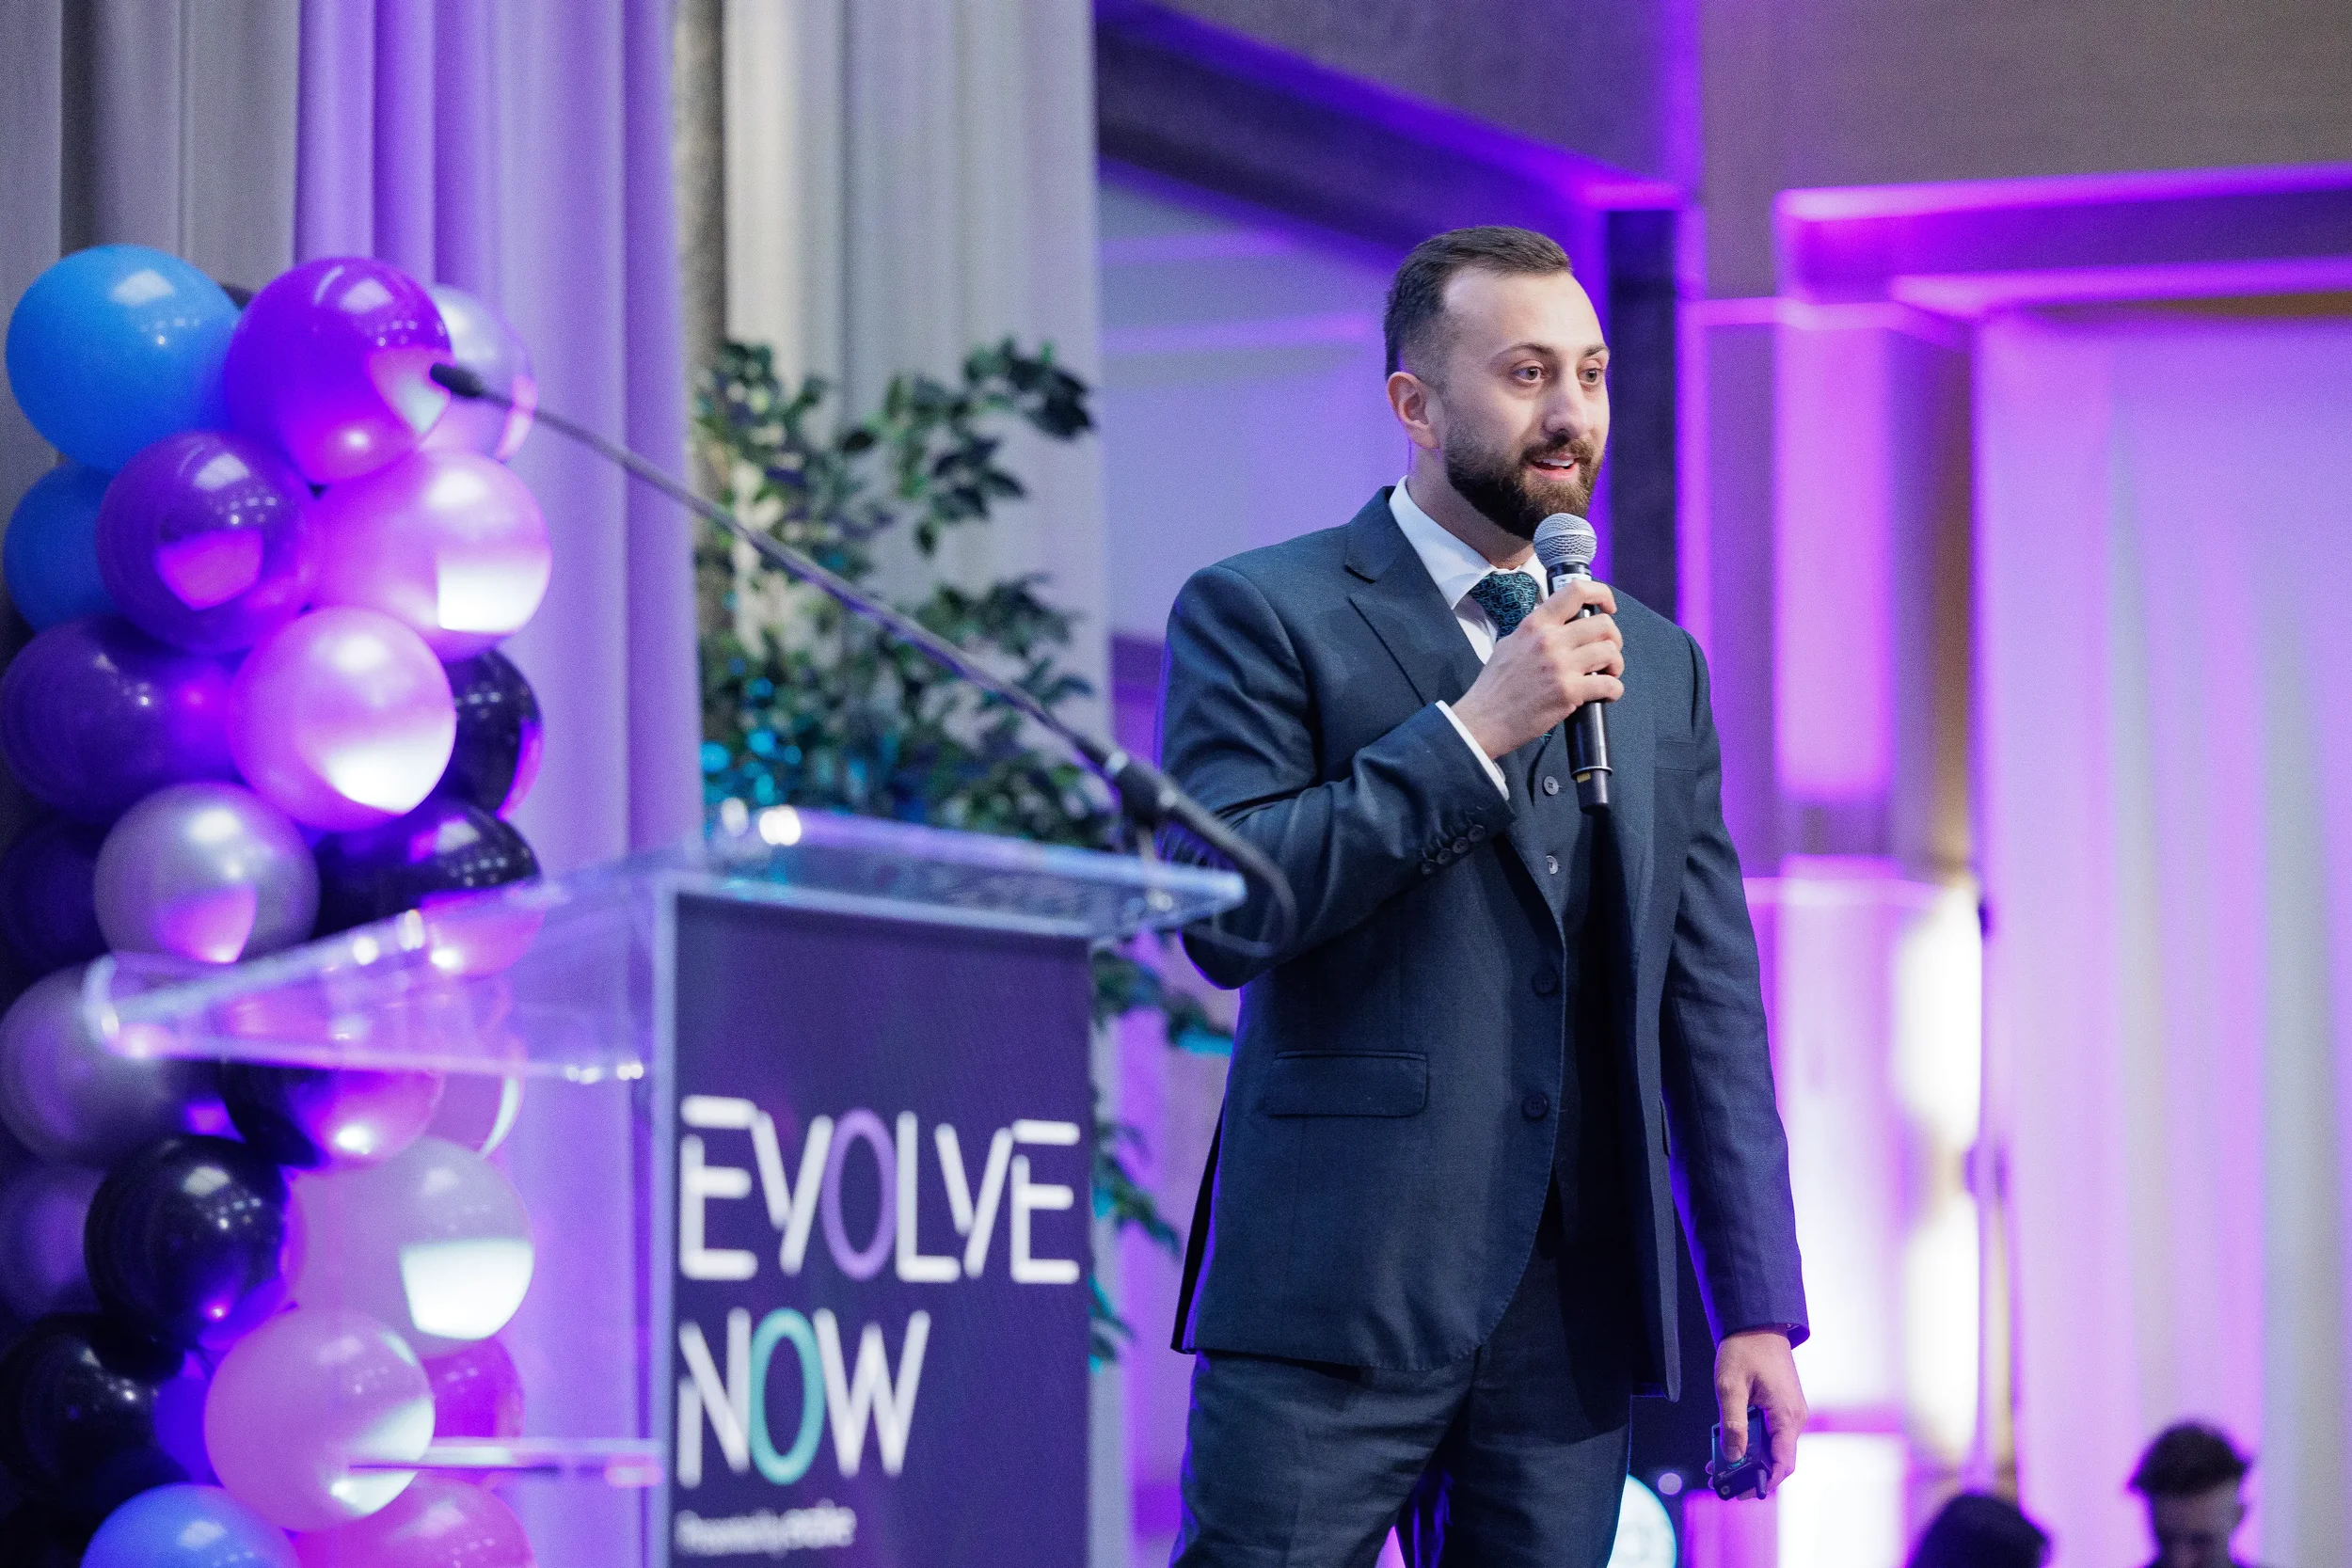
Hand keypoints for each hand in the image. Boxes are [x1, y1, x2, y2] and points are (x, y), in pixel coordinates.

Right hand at [1449, 577, 1623, 757]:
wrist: (1484, 720)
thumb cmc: (1495, 687)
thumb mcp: (1510, 644)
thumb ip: (1536, 632)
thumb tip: (1561, 626)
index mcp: (1535, 625)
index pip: (1576, 591)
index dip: (1601, 595)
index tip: (1608, 608)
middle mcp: (1549, 640)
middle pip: (1603, 625)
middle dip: (1614, 639)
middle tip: (1607, 653)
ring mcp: (1560, 666)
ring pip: (1610, 653)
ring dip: (1615, 666)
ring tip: (1606, 675)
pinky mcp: (1569, 692)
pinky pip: (1609, 685)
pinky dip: (1614, 691)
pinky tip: (1604, 695)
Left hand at [1716, 1329, 1805, 1494]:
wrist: (1758, 1322)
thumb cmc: (1745, 1349)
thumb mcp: (1730, 1386)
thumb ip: (1733, 1423)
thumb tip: (1733, 1456)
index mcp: (1786, 1416)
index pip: (1782, 1463)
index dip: (1763, 1482)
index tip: (1740, 1492)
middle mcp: (1794, 1418)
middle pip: (1777, 1459)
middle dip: (1751, 1472)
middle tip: (1721, 1480)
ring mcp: (1790, 1412)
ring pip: (1772, 1447)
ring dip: (1748, 1457)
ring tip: (1718, 1462)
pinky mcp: (1782, 1406)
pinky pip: (1770, 1432)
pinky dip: (1751, 1441)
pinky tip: (1729, 1442)